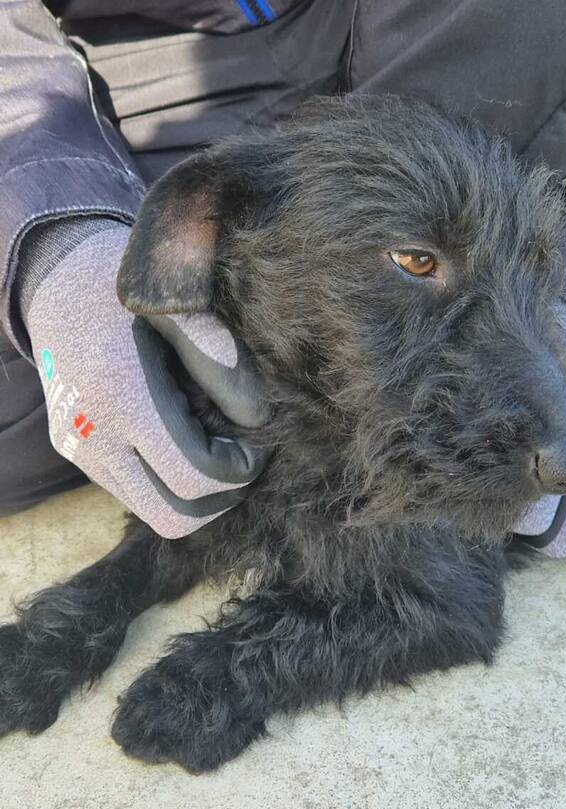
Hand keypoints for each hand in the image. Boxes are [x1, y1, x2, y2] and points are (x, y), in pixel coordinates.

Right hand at [21, 221, 268, 537]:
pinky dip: (170, 481)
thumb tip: (258, 419)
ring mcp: (80, 452)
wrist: (54, 282)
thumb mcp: (175, 306)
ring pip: (155, 512)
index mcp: (121, 396)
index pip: (192, 475)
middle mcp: (93, 436)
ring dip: (196, 492)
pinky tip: (183, 436)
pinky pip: (136, 494)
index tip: (257, 441)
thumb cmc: (123, 284)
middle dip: (222, 496)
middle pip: (175, 517)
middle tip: (243, 455)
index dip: (238, 469)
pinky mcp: (78, 456)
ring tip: (213, 442)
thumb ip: (220, 361)